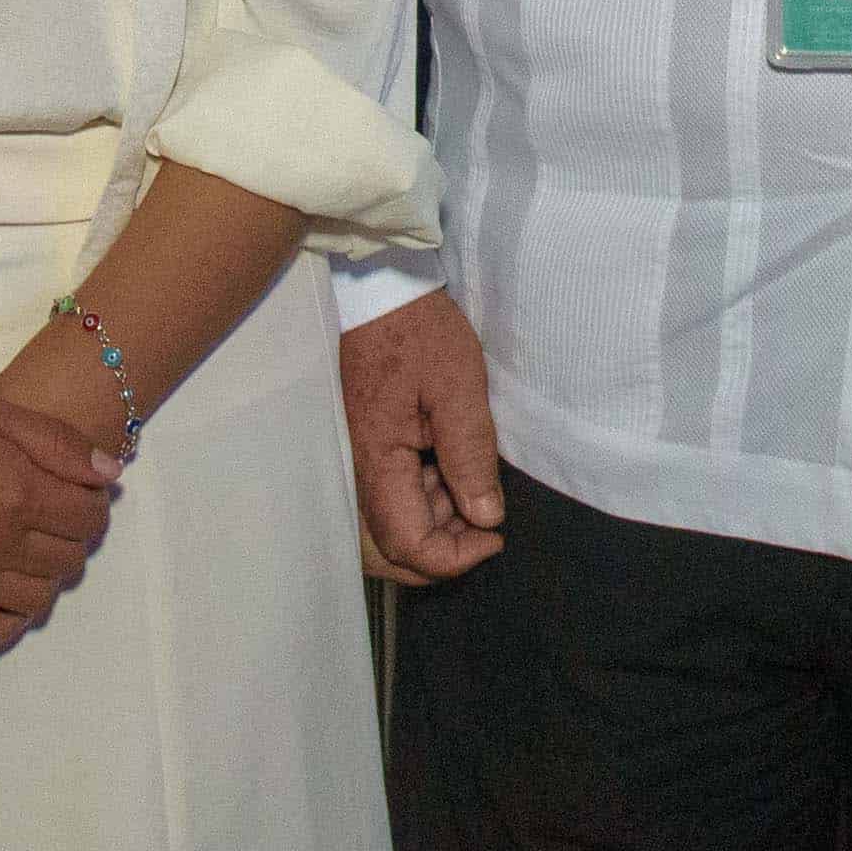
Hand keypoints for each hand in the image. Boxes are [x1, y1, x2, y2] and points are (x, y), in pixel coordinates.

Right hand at [0, 338, 118, 660]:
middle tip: (60, 524)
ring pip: (32, 598)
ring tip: (31, 555)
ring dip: (43, 578)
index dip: (96, 507)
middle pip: (66, 559)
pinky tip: (1, 600)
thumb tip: (110, 475)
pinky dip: (2, 624)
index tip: (84, 497)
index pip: (88, 517)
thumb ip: (58, 444)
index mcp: (20, 490)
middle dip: (74, 541)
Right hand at [339, 291, 506, 580]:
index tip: (494, 535)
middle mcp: (356, 473)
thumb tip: (486, 516)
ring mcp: (356, 465)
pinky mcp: (363, 453)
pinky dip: (422, 502)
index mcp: (377, 461)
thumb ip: (471, 455)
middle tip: (483, 522)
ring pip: (388, 531)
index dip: (455, 557)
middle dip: (441, 553)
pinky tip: (447, 470)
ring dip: (434, 526)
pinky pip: (387, 501)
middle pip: (389, 553)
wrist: (380, 293)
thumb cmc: (418, 331)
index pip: (407, 545)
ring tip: (468, 483)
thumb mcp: (458, 387)